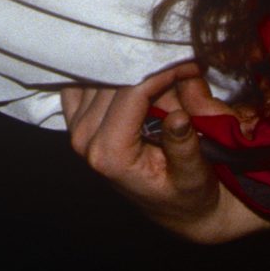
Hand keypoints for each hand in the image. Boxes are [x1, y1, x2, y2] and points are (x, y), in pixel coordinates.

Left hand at [60, 64, 269, 243]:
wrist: (175, 208)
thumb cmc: (187, 193)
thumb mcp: (193, 175)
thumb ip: (183, 146)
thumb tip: (178, 116)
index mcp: (110, 154)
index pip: (130, 92)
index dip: (161, 71)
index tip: (189, 62)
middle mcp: (85, 140)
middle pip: (113, 79)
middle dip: (149, 66)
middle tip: (183, 63)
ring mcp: (76, 129)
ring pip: (99, 74)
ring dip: (131, 67)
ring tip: (165, 72)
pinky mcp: (76, 121)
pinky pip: (83, 82)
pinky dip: (107, 72)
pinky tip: (133, 73)